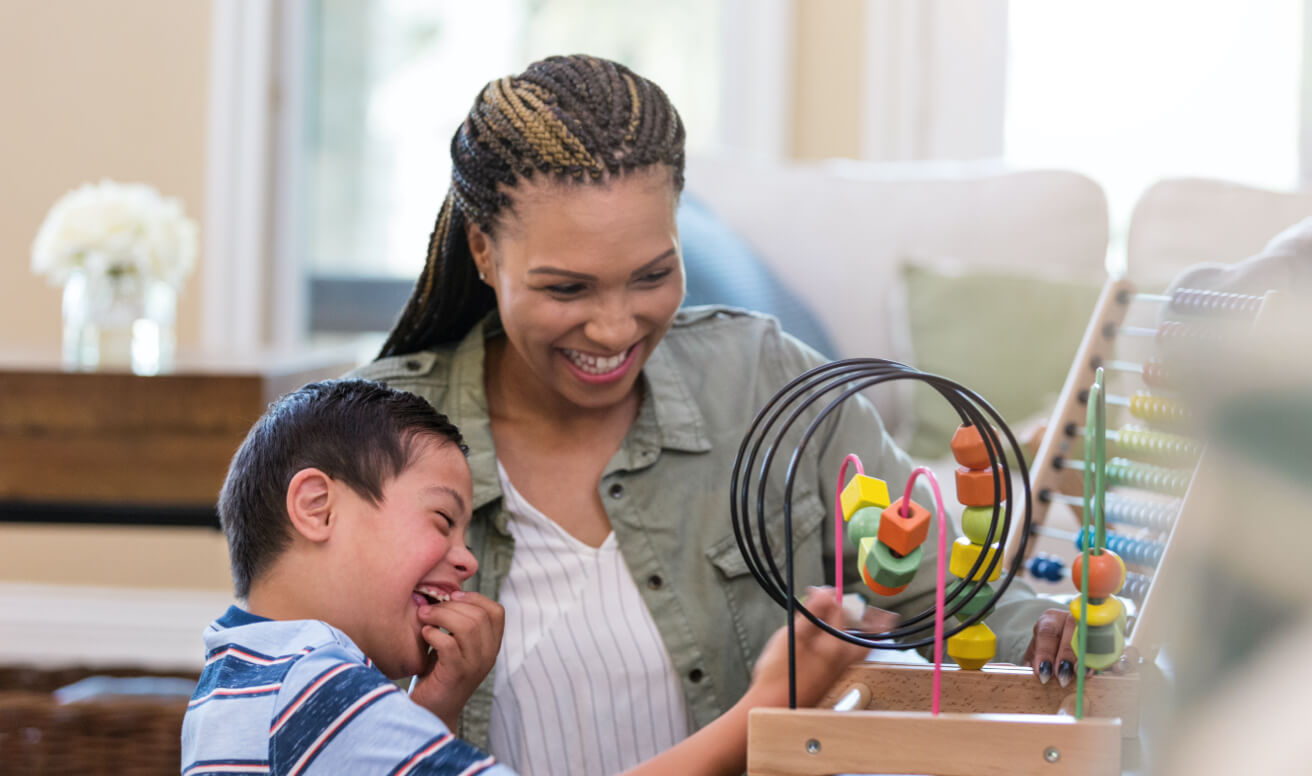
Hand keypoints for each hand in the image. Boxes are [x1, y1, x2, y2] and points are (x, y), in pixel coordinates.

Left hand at [408, 591, 504, 728]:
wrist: (430, 711)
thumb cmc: (438, 673)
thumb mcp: (455, 645)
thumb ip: (458, 622)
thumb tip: (446, 589)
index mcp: (491, 646)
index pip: (497, 612)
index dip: (475, 598)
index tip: (452, 597)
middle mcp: (488, 656)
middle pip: (479, 616)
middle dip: (450, 606)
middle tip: (428, 608)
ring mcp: (474, 666)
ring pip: (468, 626)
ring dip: (441, 616)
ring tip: (424, 618)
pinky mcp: (456, 675)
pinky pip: (449, 644)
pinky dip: (433, 634)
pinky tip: (424, 635)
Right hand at [746, 587, 874, 708]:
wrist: (772, 706)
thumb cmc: (780, 674)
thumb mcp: (793, 636)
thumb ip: (812, 614)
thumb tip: (827, 593)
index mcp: (835, 648)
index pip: (841, 615)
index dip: (831, 597)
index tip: (821, 590)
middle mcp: (841, 662)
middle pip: (866, 640)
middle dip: (875, 626)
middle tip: (886, 616)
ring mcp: (836, 672)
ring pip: (858, 651)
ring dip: (865, 637)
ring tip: (873, 627)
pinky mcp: (828, 679)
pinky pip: (849, 659)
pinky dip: (852, 647)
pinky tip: (840, 644)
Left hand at [1021, 608, 1138, 685]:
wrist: (1062, 643)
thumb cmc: (1047, 653)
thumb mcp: (1032, 656)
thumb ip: (1025, 664)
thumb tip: (1006, 672)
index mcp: (1049, 619)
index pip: (1046, 631)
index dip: (1044, 652)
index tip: (1043, 673)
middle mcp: (1072, 618)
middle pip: (1072, 630)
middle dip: (1067, 655)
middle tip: (1063, 676)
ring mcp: (1093, 625)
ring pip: (1095, 634)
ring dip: (1091, 656)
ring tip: (1086, 674)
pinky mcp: (1113, 639)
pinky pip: (1120, 645)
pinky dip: (1120, 656)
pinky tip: (1117, 669)